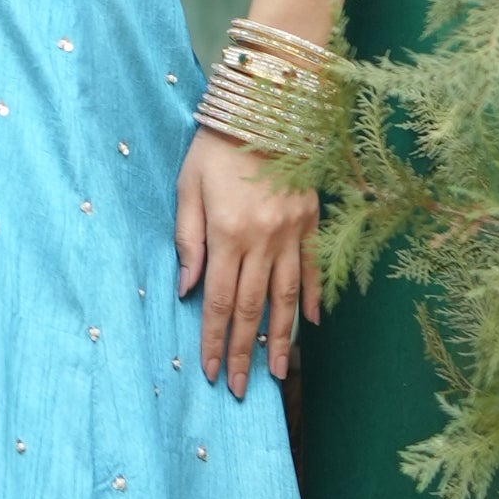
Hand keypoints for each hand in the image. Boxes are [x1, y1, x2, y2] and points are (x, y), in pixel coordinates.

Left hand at [175, 126, 317, 396]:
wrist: (265, 108)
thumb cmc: (215, 148)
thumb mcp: (187, 188)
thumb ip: (187, 240)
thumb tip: (186, 289)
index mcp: (227, 234)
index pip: (216, 301)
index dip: (212, 340)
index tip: (209, 371)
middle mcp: (262, 240)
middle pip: (250, 309)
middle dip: (242, 353)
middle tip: (239, 390)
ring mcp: (292, 233)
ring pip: (285, 298)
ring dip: (280, 341)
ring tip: (278, 375)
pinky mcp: (312, 222)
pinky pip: (312, 269)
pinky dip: (311, 299)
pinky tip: (310, 326)